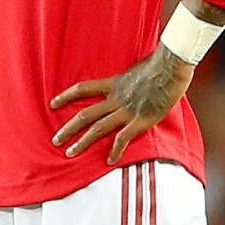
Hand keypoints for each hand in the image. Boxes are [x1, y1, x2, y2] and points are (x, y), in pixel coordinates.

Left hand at [50, 45, 195, 164]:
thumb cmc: (161, 64)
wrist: (172, 67)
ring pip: (98, 129)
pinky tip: (109, 161)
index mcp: (114, 83)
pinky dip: (115, 151)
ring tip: (70, 153)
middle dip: (68, 129)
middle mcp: (116, 98)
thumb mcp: (138, 68)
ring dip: (82, 142)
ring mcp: (127, 111)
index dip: (66, 96)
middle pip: (85, 114)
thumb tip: (131, 80)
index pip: (83, 88)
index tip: (53, 103)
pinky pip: (123, 139)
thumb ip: (130, 78)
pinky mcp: (141, 121)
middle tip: (56, 140)